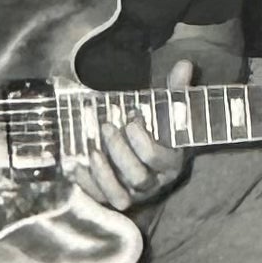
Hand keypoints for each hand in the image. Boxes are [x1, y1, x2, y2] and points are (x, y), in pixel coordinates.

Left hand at [73, 59, 192, 212]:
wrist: (152, 155)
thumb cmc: (160, 131)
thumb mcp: (169, 112)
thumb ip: (176, 91)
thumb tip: (184, 64)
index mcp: (171, 163)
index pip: (158, 158)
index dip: (142, 140)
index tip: (132, 118)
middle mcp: (154, 183)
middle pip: (138, 176)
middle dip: (120, 151)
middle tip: (107, 126)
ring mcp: (134, 194)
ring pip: (120, 196)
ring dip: (103, 173)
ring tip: (93, 149)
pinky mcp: (113, 198)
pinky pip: (100, 199)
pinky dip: (87, 183)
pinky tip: (77, 164)